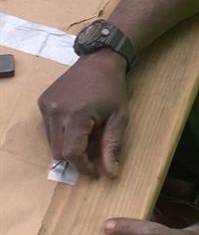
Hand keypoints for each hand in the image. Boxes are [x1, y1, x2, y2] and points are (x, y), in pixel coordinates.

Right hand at [38, 50, 128, 178]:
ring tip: (86, 135)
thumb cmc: (113, 88)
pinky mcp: (43, 102)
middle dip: (76, 158)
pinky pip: (48, 129)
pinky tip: (76, 123)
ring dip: (67, 146)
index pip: (72, 153)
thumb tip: (111, 174)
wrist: (99, 60)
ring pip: (51, 142)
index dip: (83, 167)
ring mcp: (47, 105)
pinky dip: (61, 134)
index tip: (95, 171)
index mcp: (77, 115)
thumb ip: (112, 146)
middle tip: (93, 153)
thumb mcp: (119, 118)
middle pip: (59, 151)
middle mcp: (56, 111)